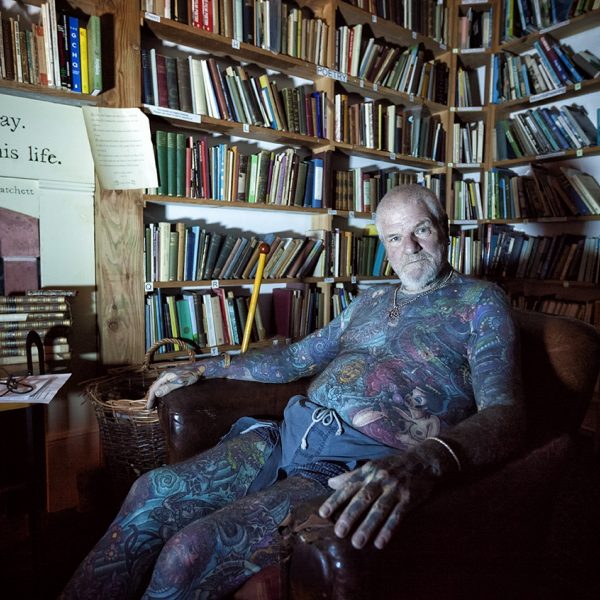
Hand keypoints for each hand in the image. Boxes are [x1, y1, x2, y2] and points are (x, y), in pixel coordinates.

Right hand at [145, 364, 204, 407]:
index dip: (150, 398)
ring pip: (158, 386)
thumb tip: (156, 393)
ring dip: (155, 395)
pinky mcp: (172, 377)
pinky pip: (162, 385)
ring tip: (154, 404)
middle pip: (154, 387)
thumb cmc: (191, 375)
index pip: (154, 388)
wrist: (199, 368)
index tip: (148, 407)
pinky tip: (161, 396)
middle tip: (149, 408)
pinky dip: (160, 392)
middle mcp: (165, 375)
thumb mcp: (180, 383)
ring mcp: (168, 376)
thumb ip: (168, 387)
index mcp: (165, 376)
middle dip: (151, 398)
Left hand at [318, 449, 437, 549]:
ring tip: (357, 543)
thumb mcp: (372, 466)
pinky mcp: (409, 499)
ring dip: (368, 526)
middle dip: (350, 515)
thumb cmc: (393, 465)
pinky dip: (388, 530)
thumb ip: (351, 476)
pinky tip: (380, 543)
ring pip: (379, 509)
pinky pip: (397, 516)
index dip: (336, 500)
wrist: (423, 462)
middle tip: (339, 532)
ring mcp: (395, 489)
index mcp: (368, 471)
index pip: (349, 486)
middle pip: (363, 498)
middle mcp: (380, 479)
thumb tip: (330, 482)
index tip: (323, 513)